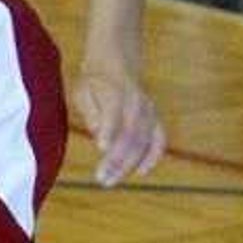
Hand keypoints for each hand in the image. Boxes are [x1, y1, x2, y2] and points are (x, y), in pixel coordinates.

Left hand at [72, 65, 164, 186]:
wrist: (117, 62)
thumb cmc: (94, 81)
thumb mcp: (83, 89)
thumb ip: (91, 110)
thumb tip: (98, 132)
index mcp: (115, 91)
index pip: (114, 112)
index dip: (109, 130)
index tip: (101, 148)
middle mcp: (136, 102)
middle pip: (131, 133)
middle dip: (117, 159)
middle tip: (101, 178)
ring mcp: (148, 111)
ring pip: (143, 141)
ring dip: (129, 164)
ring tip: (110, 181)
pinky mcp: (155, 119)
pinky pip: (159, 139)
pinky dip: (153, 156)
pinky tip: (140, 172)